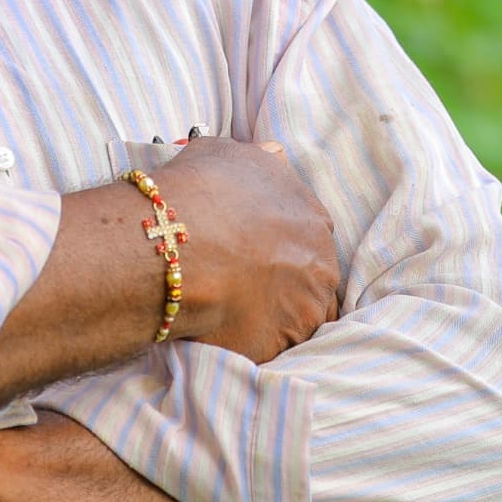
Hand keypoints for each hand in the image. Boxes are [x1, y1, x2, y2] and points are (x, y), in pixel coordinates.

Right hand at [153, 138, 340, 364]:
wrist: (182, 242)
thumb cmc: (198, 191)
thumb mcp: (227, 153)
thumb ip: (258, 160)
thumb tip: (273, 157)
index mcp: (310, 213)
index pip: (308, 235)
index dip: (280, 244)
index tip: (254, 252)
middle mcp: (320, 259)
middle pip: (311, 277)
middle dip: (286, 281)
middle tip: (245, 284)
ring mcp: (307, 304)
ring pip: (300, 316)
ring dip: (277, 315)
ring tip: (238, 314)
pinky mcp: (286, 343)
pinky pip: (277, 348)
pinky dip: (259, 343)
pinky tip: (232, 334)